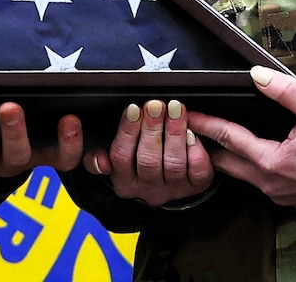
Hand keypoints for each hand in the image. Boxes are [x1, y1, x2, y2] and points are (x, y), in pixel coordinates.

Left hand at [0, 102, 82, 178]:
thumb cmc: (24, 132)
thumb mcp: (45, 129)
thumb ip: (64, 118)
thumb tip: (95, 92)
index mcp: (40, 153)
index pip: (62, 157)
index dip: (68, 143)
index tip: (70, 119)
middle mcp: (13, 162)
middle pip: (17, 154)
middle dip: (13, 131)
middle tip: (9, 108)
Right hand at [82, 98, 213, 206]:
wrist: (170, 178)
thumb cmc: (137, 157)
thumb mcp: (115, 158)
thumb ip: (98, 157)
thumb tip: (99, 161)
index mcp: (124, 182)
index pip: (121, 157)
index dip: (127, 131)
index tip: (133, 108)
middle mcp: (148, 190)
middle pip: (148, 159)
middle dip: (152, 127)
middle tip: (155, 105)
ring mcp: (173, 189)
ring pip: (173, 163)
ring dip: (174, 132)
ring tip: (175, 110)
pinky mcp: (195, 187)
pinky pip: (197, 170)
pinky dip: (195, 150)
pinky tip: (192, 132)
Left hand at [186, 65, 295, 209]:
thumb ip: (286, 91)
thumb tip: (257, 74)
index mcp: (273, 163)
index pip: (228, 139)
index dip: (206, 123)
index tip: (187, 113)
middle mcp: (270, 184)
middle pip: (226, 162)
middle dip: (205, 144)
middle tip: (188, 126)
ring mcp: (279, 194)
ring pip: (240, 173)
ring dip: (224, 155)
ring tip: (208, 136)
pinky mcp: (288, 196)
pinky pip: (255, 180)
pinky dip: (242, 164)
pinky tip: (240, 150)